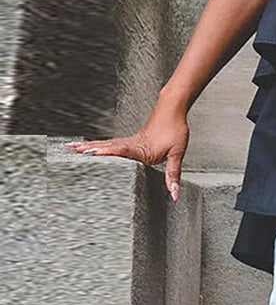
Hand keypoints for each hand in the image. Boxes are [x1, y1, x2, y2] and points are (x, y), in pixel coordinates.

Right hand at [64, 101, 188, 202]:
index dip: (107, 152)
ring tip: (70, 147)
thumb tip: (174, 195)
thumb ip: (173, 174)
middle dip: (89, 150)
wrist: (172, 110)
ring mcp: (129, 141)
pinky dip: (96, 145)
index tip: (91, 154)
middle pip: (108, 147)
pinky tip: (87, 147)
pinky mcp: (129, 141)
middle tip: (70, 151)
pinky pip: (109, 144)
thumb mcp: (177, 153)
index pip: (122, 151)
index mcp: (142, 149)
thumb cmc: (176, 130)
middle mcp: (132, 144)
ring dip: (88, 146)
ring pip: (105, 144)